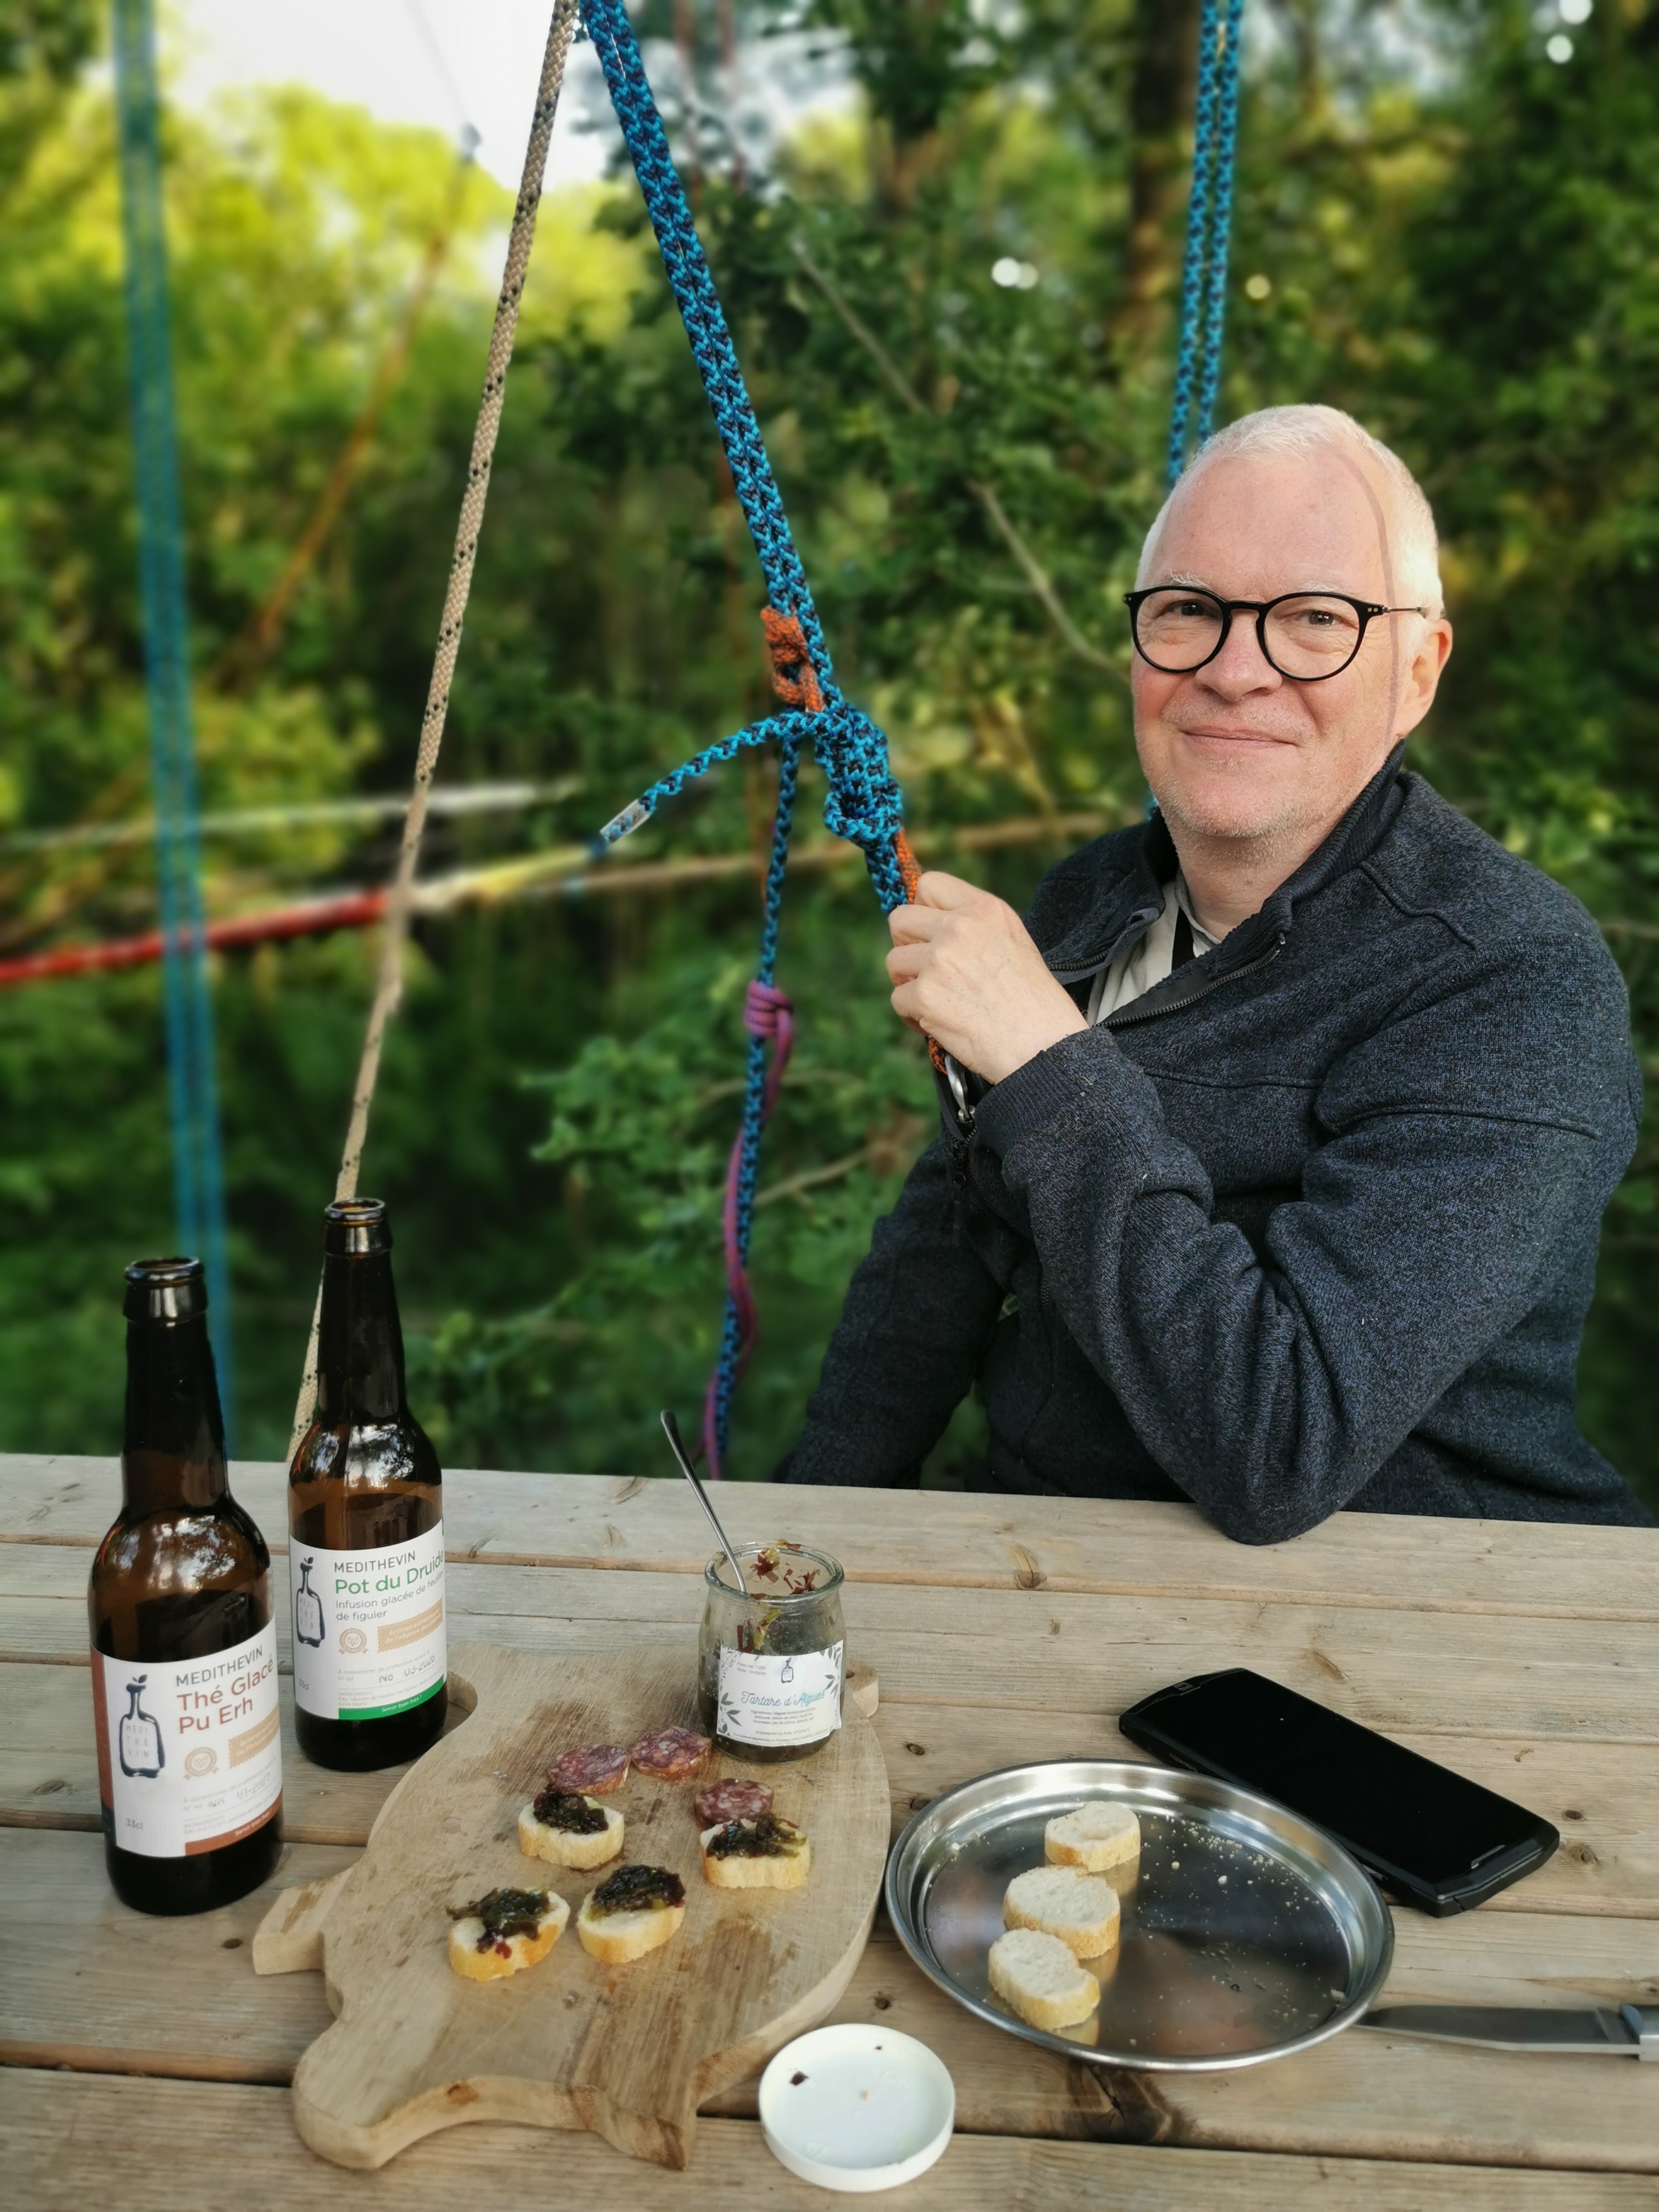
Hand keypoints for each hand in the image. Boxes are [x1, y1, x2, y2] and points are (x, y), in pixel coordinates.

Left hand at [886, 871, 1087, 1083]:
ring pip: (894, 962)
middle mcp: (958, 927)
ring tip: (939, 1001)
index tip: (930, 931)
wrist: (1042, 1045)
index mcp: (984, 909)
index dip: (922, 909)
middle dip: (907, 945)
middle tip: (927, 970)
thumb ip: (973, 926)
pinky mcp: (924, 995)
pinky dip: (913, 1015)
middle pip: (900, 919)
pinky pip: (898, 998)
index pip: (930, 885)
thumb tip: (930, 925)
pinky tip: (940, 1024)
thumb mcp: (1014, 941)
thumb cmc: (1035, 1002)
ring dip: (909, 983)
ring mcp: (938, 960)